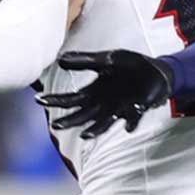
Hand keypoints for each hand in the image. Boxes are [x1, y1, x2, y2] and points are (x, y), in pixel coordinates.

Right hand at [36, 50, 173, 138]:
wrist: (156, 70)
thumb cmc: (129, 65)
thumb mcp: (107, 59)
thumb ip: (85, 61)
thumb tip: (59, 59)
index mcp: (94, 92)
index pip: (71, 100)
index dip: (55, 101)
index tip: (38, 100)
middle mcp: (104, 104)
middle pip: (83, 116)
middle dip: (70, 121)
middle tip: (56, 125)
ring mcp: (120, 108)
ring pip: (104, 122)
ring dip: (95, 129)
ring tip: (85, 135)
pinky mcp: (137, 109)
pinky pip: (133, 118)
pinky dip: (131, 122)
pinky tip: (128, 127)